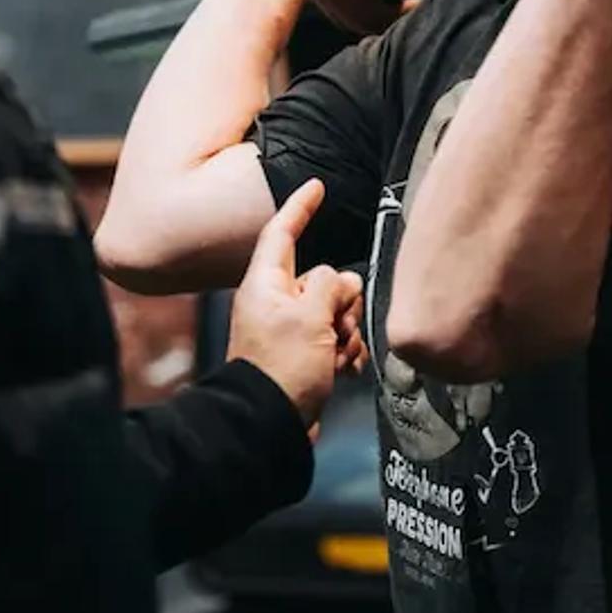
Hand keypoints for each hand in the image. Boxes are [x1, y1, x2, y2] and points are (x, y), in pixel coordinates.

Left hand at [227, 179, 364, 428]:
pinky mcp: (302, 357)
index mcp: (266, 284)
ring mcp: (288, 331)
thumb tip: (343, 280)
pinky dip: (344, 352)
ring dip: (346, 331)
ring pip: (333, 311)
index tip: (317, 186)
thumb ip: (331, 287)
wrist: (268, 426)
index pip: (283, 232)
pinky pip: (333, 340)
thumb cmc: (283, 367)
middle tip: (338, 325)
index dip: (301, 207)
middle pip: (322, 278)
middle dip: (341, 300)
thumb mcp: (311, 317)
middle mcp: (275, 302)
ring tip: (338, 355)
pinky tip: (344, 370)